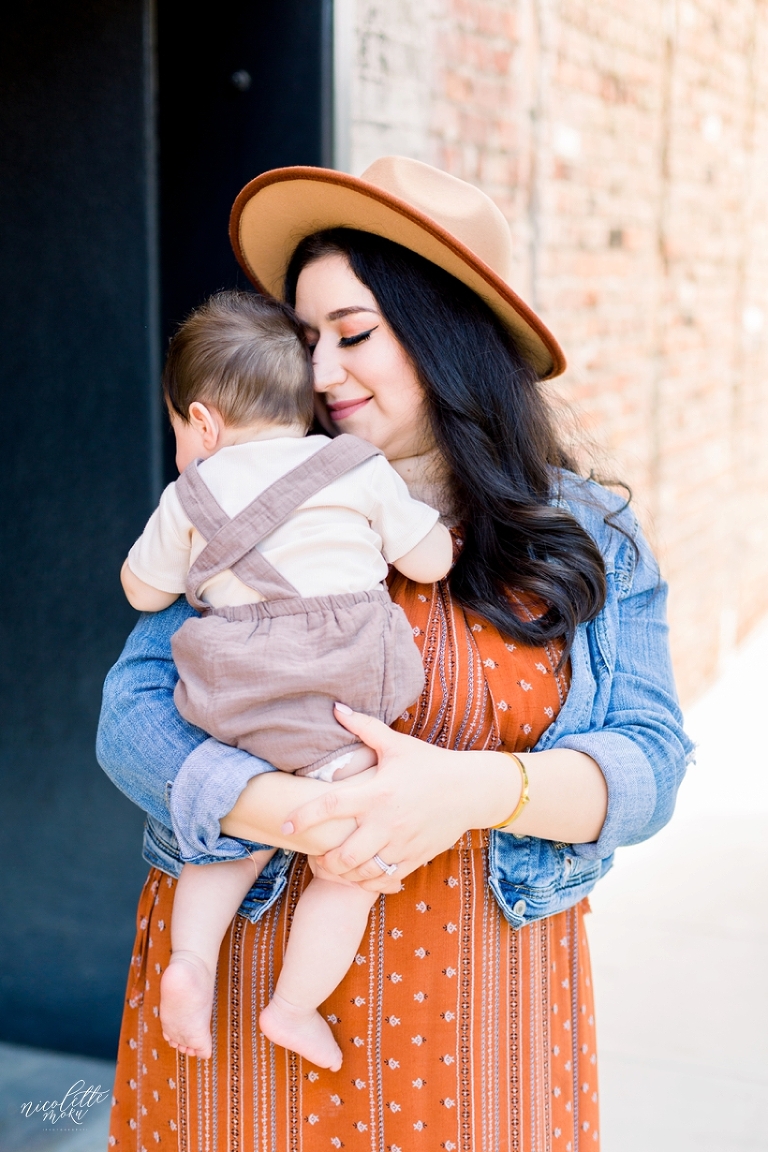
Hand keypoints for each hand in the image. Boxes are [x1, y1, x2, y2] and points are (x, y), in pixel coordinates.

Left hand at [282, 704, 518, 890]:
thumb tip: (335, 708)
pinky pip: (384, 879)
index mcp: (377, 792)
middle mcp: (387, 822)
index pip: (332, 806)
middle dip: (322, 859)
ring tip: (330, 865)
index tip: (285, 825)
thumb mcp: (397, 745)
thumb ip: (364, 727)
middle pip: (343, 854)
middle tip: (312, 854)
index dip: (305, 817)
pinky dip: (366, 881)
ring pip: (362, 872)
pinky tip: (358, 873)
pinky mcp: (414, 858)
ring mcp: (401, 843)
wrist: (470, 790)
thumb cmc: (430, 764)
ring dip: (341, 873)